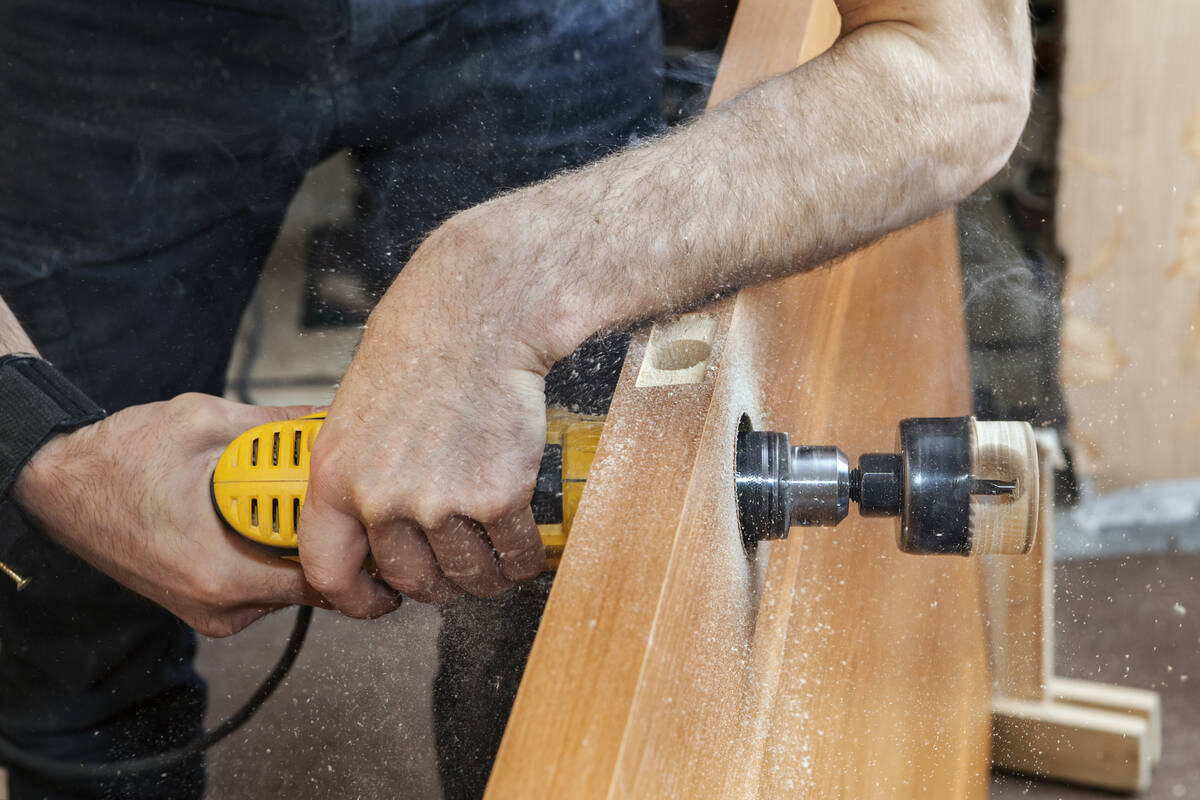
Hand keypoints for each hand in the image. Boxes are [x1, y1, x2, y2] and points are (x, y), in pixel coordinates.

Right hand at [13, 393, 329, 636]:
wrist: (59, 484)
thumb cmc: (119, 460)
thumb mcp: (206, 423)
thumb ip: (277, 425)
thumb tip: (330, 417)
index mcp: (224, 573)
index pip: (324, 581)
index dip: (358, 548)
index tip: (370, 514)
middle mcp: (219, 605)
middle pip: (311, 586)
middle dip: (331, 539)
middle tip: (343, 498)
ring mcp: (209, 611)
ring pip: (286, 587)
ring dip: (298, 544)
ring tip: (294, 499)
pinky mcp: (202, 605)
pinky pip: (260, 586)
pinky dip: (270, 552)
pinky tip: (263, 516)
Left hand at [298, 215, 557, 616]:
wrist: (476, 320)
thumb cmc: (418, 351)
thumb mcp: (353, 416)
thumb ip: (355, 479)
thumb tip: (369, 532)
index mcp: (336, 479)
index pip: (329, 572)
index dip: (356, 601)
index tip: (378, 603)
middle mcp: (383, 498)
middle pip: (412, 581)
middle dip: (436, 586)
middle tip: (453, 571)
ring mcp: (442, 501)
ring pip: (467, 576)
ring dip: (485, 579)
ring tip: (495, 562)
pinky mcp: (499, 495)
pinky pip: (514, 552)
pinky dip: (524, 558)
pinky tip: (525, 547)